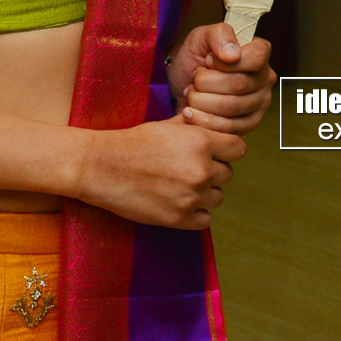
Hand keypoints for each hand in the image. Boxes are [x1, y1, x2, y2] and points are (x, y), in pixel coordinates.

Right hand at [80, 116, 245, 229]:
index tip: (214, 152)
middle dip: (213, 171)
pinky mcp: (180, 219)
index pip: (238, 149)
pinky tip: (179, 202)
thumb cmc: (132, 143)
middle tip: (189, 168)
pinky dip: (196, 213)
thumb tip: (209, 120)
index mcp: (200, 142)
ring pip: (218, 197)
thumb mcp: (166, 126)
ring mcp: (191, 197)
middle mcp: (201, 170)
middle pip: (228, 174)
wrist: (102, 168)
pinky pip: (206, 219)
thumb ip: (193, 126)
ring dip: (205, 193)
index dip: (227, 150)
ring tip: (181, 185)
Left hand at [168, 23, 275, 135]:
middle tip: (193, 79)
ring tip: (191, 93)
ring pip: (232, 107)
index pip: (255, 57)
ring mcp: (260, 103)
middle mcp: (265, 78)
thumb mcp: (201, 37)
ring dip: (202, 101)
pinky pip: (229, 128)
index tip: (208, 61)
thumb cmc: (193, 59)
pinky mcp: (249, 124)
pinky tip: (190, 112)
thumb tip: (233, 54)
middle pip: (239, 85)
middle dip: (206, 83)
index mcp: (259, 53)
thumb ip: (219, 35)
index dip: (226, 62)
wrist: (178, 85)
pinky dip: (203, 121)